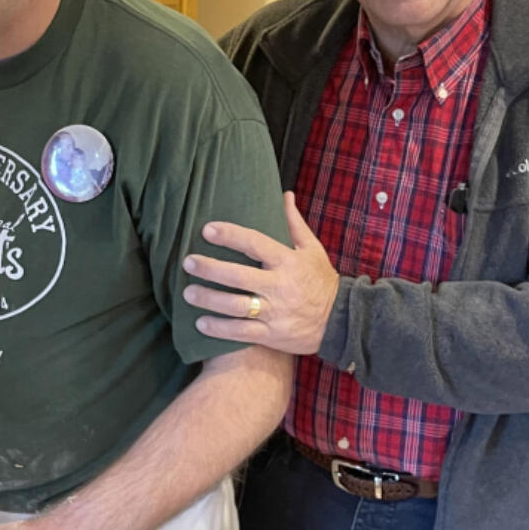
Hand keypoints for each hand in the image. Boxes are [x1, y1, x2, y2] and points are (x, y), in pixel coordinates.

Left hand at [182, 191, 339, 354]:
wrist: (340, 321)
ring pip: (236, 306)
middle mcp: (280, 286)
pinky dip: (220, 329)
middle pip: (238, 277)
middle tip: (188, 262)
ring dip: (209, 300)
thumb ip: (294, 223)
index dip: (230, 235)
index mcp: (288, 262)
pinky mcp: (271, 335)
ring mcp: (275, 313)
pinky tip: (200, 323)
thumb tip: (285, 194)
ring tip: (188, 293)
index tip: (207, 230)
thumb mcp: (312, 249)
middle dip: (210, 269)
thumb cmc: (321, 281)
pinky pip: (241, 333)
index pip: (255, 244)